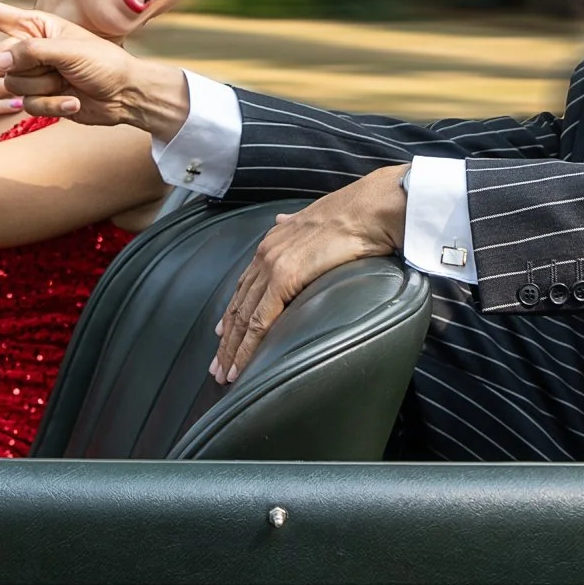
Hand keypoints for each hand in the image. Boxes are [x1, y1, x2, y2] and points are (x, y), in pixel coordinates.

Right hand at [0, 0, 184, 132]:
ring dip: (45, 90)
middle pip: (2, 62)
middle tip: (64, 71)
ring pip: (12, 87)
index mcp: (35, 26)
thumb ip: (30, 53)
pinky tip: (75, 101)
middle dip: (32, 70)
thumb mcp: (68, 51)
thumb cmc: (104, 63)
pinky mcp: (39, 98)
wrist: (126, 95)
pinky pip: (28, 105)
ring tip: (73, 85)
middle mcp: (29, 48)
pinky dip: (54, 105)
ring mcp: (33, 75)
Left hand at [212, 164, 407, 382]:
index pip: (245, 287)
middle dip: (226, 339)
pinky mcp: (284, 279)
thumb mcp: (312, 219)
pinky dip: (247, 347)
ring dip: (232, 350)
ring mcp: (271, 267)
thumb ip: (293, 224)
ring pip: (243, 318)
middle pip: (238, 306)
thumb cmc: (352, 216)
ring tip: (225, 374)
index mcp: (271, 244)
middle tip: (216, 367)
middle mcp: (265, 255)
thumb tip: (283, 220)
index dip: (232, 313)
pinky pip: (259, 321)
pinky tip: (242, 365)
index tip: (222, 335)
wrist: (367, 210)